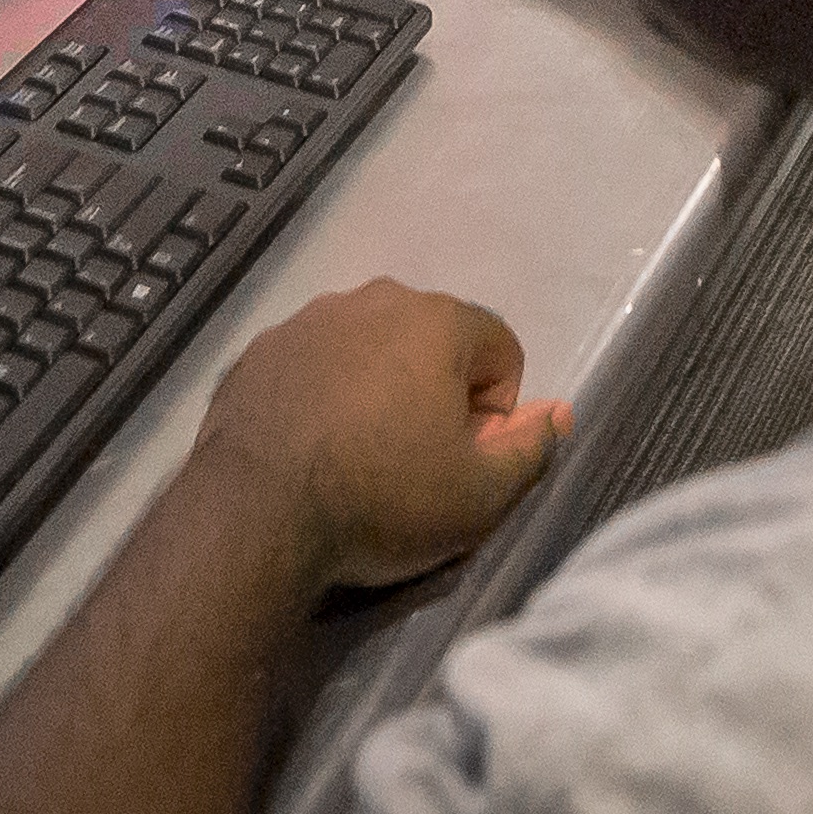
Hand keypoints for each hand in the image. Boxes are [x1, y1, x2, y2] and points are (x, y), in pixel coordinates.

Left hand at [180, 281, 566, 596]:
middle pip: (433, 341)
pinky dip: (323, 394)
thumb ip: (531, 449)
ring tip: (357, 456)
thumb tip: (558, 411)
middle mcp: (372, 300)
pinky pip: (314, 364)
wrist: (254, 513)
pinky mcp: (259, 351)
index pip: (501, 348)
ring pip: (369, 348)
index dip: (495, 411)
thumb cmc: (381, 500)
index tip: (464, 458)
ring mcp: (307, 320)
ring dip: (378, 388)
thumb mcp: (480, 497)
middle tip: (414, 461)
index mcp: (436, 321)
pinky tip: (310, 446)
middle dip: (436, 391)